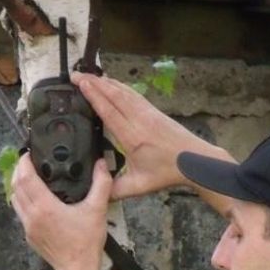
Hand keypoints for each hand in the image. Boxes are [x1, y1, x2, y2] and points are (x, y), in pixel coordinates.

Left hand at [10, 154, 112, 269]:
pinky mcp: (30, 235)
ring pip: (15, 200)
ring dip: (19, 186)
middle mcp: (32, 215)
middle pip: (16, 186)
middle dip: (19, 171)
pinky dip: (24, 201)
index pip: (26, 178)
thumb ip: (101, 184)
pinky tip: (36, 199)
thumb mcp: (97, 210)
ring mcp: (29, 226)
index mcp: (45, 207)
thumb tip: (101, 165)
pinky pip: (21, 213)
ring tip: (31, 177)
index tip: (28, 154)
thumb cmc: (85, 244)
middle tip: (28, 162)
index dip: (24, 162)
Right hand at [73, 73, 230, 199]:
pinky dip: (119, 85)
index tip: (80, 84)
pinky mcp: (153, 110)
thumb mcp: (139, 186)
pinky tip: (111, 82)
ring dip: (104, 81)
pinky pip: (132, 94)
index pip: (109, 111)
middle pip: (113, 95)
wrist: (194, 160)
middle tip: (74, 75)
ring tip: (87, 76)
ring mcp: (147, 112)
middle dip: (93, 83)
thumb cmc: (167, 173)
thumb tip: (95, 194)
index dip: (93, 95)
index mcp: (132, 137)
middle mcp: (139, 120)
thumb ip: (115, 190)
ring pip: (123, 91)